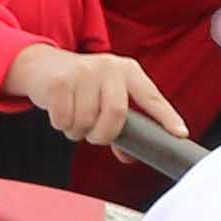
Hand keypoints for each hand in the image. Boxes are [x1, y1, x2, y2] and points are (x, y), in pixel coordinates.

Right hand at [12, 45, 189, 148]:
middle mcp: (109, 67)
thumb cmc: (80, 85)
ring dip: (78, 131)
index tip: (180, 134)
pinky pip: (64, 120)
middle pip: (117, 114)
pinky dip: (61, 125)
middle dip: (103, 134)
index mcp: (128, 70)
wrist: (40, 65)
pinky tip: (60, 113)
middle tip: (94, 135)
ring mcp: (83, 72)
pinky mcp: (59, 81)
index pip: (152, 97)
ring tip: (74, 119)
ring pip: (87, 121)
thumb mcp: (104, 95)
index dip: (167, 117)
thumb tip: (130, 156)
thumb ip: (121, 123)